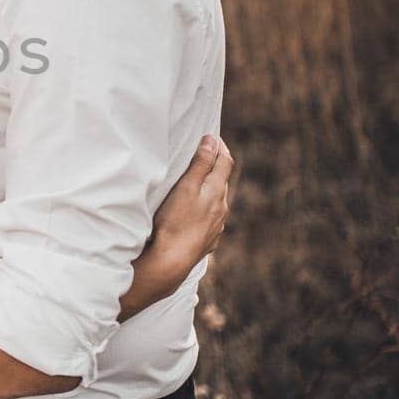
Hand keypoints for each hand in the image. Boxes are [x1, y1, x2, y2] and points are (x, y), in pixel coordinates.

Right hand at [148, 134, 234, 273]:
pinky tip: (194, 214)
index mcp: (217, 191)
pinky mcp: (207, 240)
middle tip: (204, 156)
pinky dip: (204, 210)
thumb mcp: (185, 187)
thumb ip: (200, 163)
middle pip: (222, 181)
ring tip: (196, 184)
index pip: (225, 162)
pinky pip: (210, 220)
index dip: (220, 147)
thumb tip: (212, 140)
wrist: (172, 261)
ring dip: (210, 190)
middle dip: (215, 167)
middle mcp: (222, 208)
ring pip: (217, 202)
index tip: (213, 137)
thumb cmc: (175, 221)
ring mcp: (216, 226)